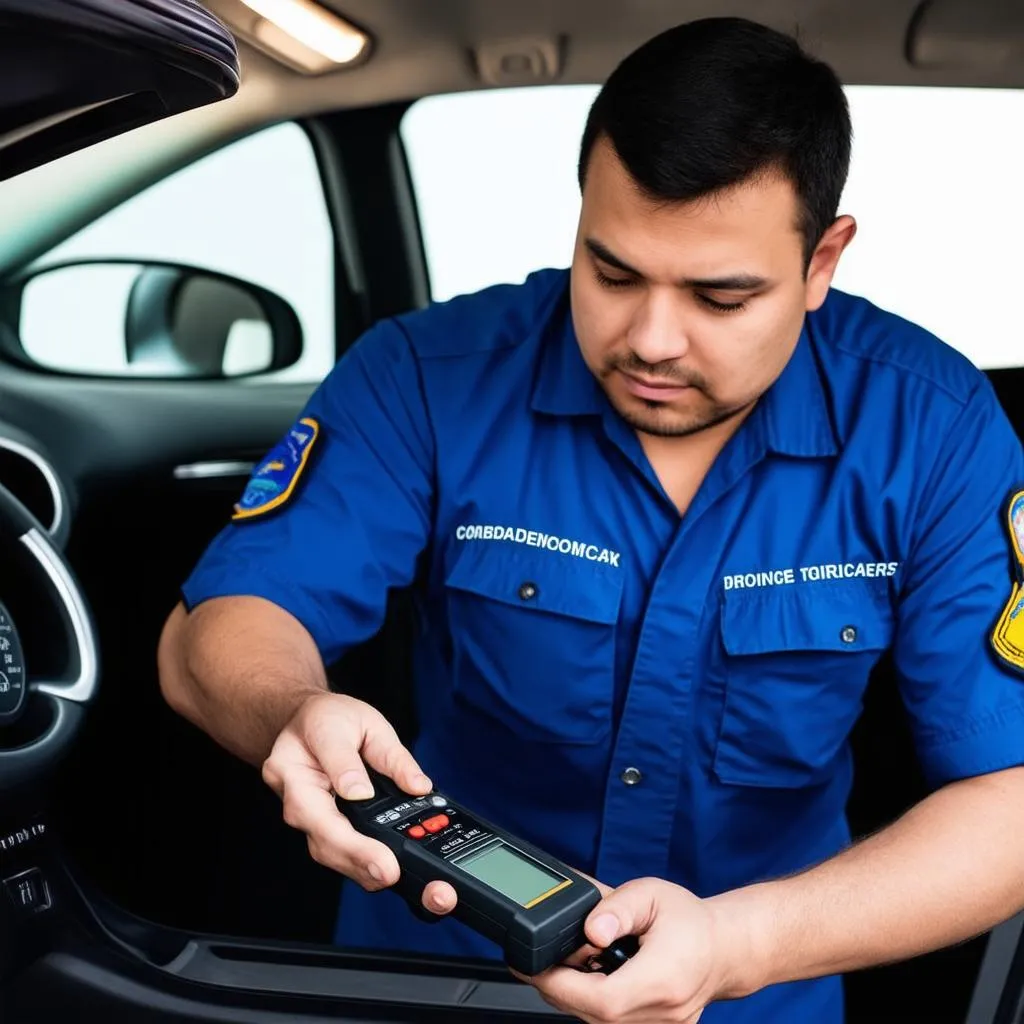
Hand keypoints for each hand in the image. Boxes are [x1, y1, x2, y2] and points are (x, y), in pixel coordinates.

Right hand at [260, 692, 454, 910]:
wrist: (304, 725)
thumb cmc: (331, 720)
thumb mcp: (367, 722)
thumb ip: (390, 755)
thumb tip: (415, 785)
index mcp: (297, 754)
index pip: (324, 767)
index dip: (344, 781)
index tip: (364, 795)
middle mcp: (291, 788)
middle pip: (319, 825)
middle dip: (354, 851)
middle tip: (387, 869)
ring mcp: (300, 813)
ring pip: (323, 847)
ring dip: (356, 866)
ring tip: (389, 875)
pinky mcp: (315, 828)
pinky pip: (332, 850)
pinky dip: (356, 864)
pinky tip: (380, 872)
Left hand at [520, 877, 750, 1023]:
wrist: (724, 948)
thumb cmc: (690, 921)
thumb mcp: (650, 894)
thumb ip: (616, 907)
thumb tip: (590, 929)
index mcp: (662, 978)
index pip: (602, 999)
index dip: (560, 985)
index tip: (535, 966)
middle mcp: (662, 1013)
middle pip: (593, 1015)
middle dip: (558, 987)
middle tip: (540, 958)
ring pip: (599, 1023)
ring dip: (574, 995)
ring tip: (568, 961)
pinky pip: (611, 1023)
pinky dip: (592, 1001)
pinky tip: (590, 976)